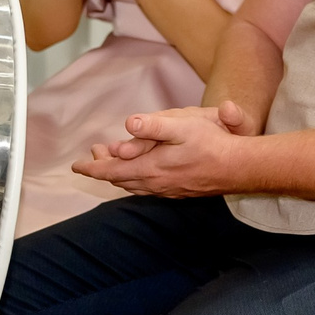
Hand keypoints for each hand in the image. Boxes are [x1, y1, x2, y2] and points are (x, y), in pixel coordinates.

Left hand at [71, 101, 258, 195]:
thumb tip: (128, 123)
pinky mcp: (178, 191)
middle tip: (92, 156)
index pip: (112, 170)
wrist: (239, 167)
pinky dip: (135, 181)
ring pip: (133, 186)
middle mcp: (156, 184)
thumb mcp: (182, 125)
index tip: (75, 166)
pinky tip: (139, 174)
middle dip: (102, 168)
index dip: (92, 167)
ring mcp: (168, 190)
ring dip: (118, 174)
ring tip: (111, 162)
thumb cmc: (212, 143)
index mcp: (150, 168)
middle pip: (120, 179)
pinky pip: (147, 189)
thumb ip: (153, 125)